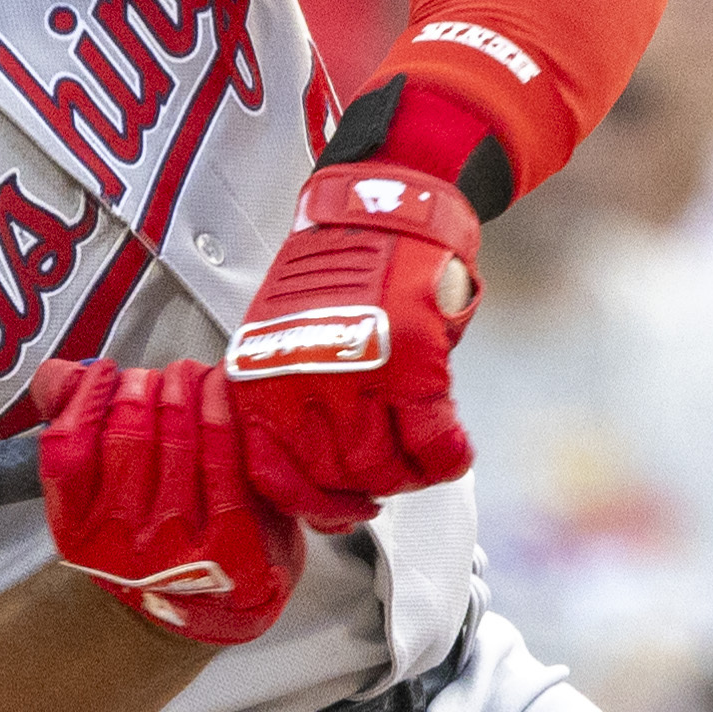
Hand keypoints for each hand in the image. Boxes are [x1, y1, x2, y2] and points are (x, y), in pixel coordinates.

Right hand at [37, 359, 303, 646]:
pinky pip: (222, 461)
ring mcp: (176, 553)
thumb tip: (56, 379)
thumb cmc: (158, 532)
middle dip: (143, 389)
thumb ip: (74, 424)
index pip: (67, 451)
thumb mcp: (104, 488)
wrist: (220, 600)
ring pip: (176, 440)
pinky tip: (220, 389)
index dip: (85, 400)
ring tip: (188, 376)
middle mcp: (118, 550)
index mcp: (76, 532)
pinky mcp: (230, 549)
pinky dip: (222, 412)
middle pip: (125, 436)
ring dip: (184, 391)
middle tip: (158, 376)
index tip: (104, 373)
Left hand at [223, 163, 476, 528]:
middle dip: (367, 488)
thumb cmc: (342, 270)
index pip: (272, 472)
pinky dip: (445, 457)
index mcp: (259, 375)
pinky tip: (453, 453)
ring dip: (408, 476)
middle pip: (333, 475)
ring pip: (379, 467)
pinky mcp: (407, 363)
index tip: (339, 506)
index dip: (313, 502)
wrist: (382, 206)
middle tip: (391, 479)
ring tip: (422, 462)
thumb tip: (327, 466)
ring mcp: (352, 374)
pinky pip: (428, 440)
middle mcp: (297, 379)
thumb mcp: (288, 337)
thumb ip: (297, 399)